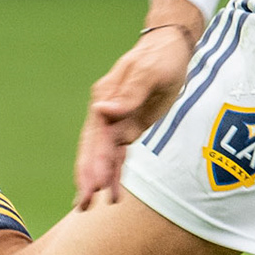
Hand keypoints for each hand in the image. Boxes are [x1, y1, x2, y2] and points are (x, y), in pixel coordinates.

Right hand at [74, 0, 205, 209]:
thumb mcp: (149, 71)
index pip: (95, 135)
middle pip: (93, 149)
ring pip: (104, 156)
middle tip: (82, 204)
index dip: (93, 162)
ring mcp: (116, 121)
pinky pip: (118, 154)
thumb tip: (103, 111)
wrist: (171, 47)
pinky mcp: (129, 128)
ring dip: (98, 180)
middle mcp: (106, 112)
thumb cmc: (161, 56)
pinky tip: (112, 193)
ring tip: (89, 207)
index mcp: (106, 97)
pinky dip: (114, 173)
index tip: (91, 185)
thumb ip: (130, 92)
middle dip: (87, 177)